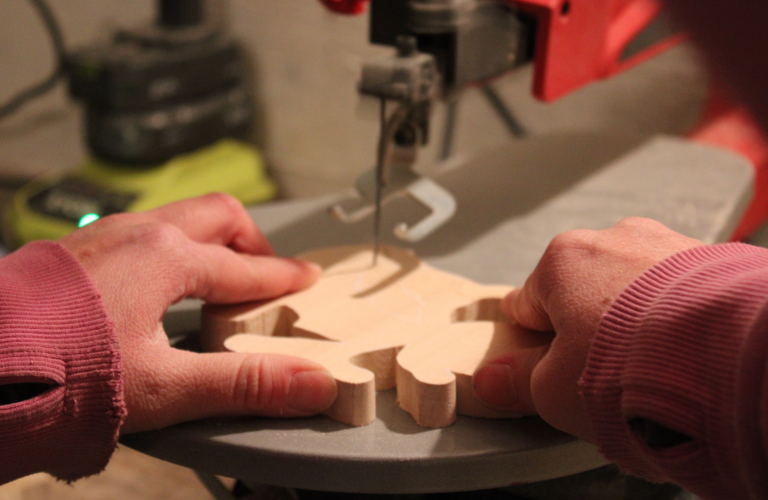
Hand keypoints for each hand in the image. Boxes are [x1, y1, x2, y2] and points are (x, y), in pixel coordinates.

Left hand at [59, 193, 336, 433]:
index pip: (245, 268)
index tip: (306, 279)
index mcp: (166, 258)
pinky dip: (172, 246)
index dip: (282, 277)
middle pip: (217, 216)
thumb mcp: (166, 387)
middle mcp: (137, 235)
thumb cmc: (58, 375)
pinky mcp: (76, 251)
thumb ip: (245, 385)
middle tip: (267, 271)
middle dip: (251, 240)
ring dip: (210, 239)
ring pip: (177, 217)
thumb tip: (312, 384)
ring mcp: (103, 238)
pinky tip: (158, 282)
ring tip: (218, 274)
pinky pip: (142, 230)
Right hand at [472, 218, 702, 440]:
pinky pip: (680, 290)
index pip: (528, 301)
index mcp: (562, 261)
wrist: (731, 359)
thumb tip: (494, 381)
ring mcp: (667, 244)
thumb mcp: (554, 391)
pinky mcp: (715, 259)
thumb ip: (517, 382)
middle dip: (590, 329)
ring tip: (652, 366)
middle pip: (583, 291)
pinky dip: (678, 315)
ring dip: (636, 321)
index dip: (532, 340)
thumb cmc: (634, 365)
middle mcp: (614, 239)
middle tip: (603, 375)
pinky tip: (686, 352)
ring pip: (634, 288)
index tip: (544, 364)